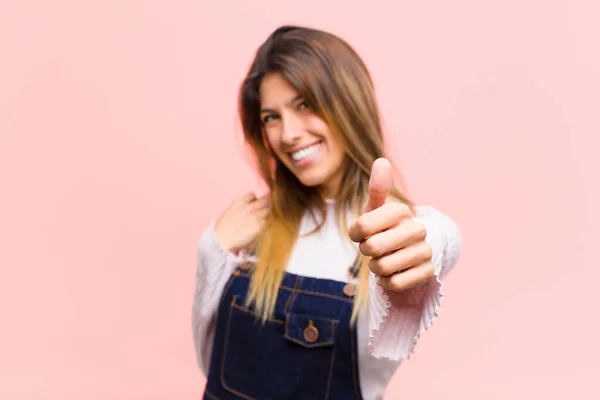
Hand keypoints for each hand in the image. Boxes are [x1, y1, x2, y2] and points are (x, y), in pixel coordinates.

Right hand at [214, 192, 269, 252]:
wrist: (223, 240)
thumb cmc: (223, 227)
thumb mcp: (228, 211)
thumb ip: (238, 205)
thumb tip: (245, 205)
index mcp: (241, 202)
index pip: (252, 194)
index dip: (254, 198)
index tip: (254, 201)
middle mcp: (250, 207)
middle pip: (264, 200)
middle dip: (265, 202)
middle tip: (265, 206)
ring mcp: (256, 216)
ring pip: (268, 210)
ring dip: (266, 213)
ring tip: (262, 217)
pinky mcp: (260, 226)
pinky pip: (267, 221)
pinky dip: (266, 222)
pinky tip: (261, 226)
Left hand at [348, 158, 433, 291]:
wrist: (407, 252)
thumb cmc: (383, 229)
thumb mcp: (375, 210)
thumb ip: (377, 189)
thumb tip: (381, 161)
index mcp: (400, 211)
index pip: (361, 227)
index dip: (355, 233)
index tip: (360, 232)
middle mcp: (417, 229)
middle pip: (372, 248)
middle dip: (366, 251)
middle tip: (373, 247)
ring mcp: (425, 251)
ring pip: (382, 267)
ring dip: (376, 267)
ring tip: (383, 259)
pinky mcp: (428, 272)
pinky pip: (394, 283)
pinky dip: (387, 282)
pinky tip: (393, 273)